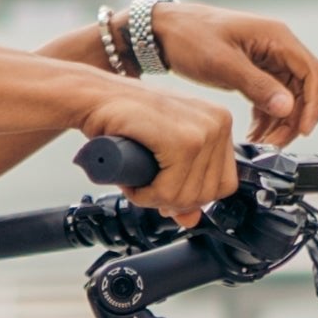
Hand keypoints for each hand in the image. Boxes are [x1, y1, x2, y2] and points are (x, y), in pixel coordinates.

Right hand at [74, 74, 238, 218]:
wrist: (92, 97)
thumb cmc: (125, 120)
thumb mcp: (162, 154)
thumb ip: (181, 186)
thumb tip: (191, 219)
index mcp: (220, 122)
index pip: (224, 184)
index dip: (193, 197)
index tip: (166, 191)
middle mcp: (219, 122)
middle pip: (207, 195)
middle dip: (172, 201)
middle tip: (146, 187)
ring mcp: (203, 131)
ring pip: (187, 196)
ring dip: (155, 199)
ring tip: (136, 182)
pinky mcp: (183, 141)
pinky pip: (169, 191)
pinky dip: (146, 196)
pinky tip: (132, 182)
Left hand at [154, 3, 317, 143]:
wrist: (161, 31)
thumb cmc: (189, 35)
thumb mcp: (223, 63)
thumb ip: (257, 85)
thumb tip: (288, 107)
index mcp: (276, 37)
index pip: (312, 72)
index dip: (314, 104)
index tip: (304, 129)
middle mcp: (276, 46)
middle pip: (303, 89)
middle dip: (293, 119)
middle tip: (276, 144)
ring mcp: (265, 59)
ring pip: (287, 97)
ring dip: (280, 122)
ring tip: (263, 144)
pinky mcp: (253, 71)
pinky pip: (270, 98)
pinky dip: (266, 118)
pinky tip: (254, 134)